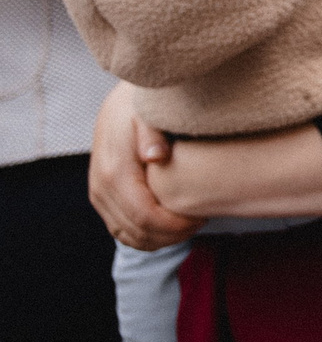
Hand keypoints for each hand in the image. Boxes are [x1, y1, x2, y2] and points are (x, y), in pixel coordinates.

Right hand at [88, 82, 202, 251]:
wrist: (121, 102)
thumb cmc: (143, 105)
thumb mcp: (149, 111)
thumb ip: (152, 134)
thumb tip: (155, 156)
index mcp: (114, 172)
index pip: (145, 216)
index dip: (175, 225)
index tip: (202, 217)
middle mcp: (101, 188)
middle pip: (137, 231)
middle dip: (172, 234)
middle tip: (201, 222)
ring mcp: (99, 194)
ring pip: (127, 235)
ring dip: (160, 239)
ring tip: (189, 225)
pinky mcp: (102, 197)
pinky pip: (121, 229)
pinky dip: (146, 235)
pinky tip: (171, 226)